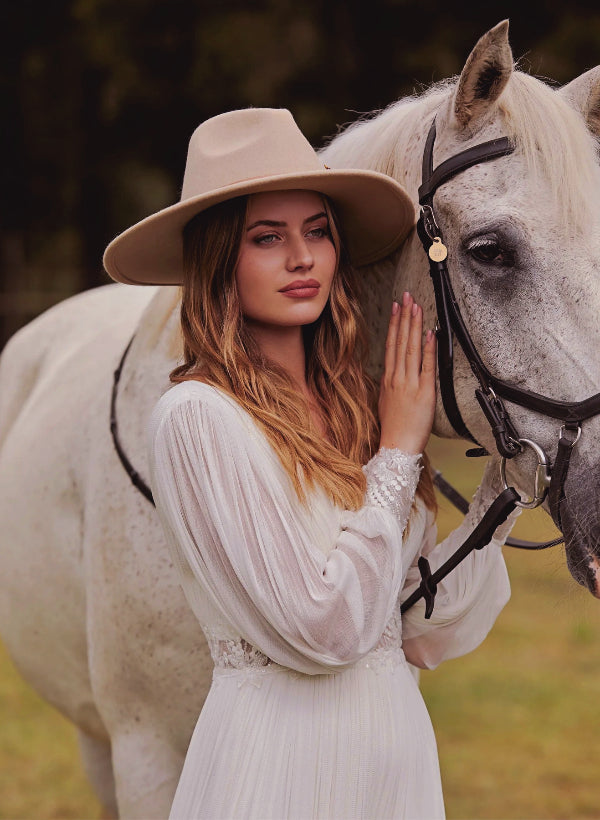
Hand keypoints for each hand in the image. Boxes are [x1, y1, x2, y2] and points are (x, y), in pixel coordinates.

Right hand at [378, 291, 435, 454]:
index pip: (391, 345)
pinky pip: (426, 366)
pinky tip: (429, 333)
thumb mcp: (385, 402)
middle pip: (400, 341)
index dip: (394, 324)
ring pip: (411, 349)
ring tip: (415, 307)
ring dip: (414, 326)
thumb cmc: (393, 429)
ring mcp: (410, 384)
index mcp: (388, 380)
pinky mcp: (424, 392)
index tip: (396, 307)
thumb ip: (390, 385)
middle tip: (406, 297)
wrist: (396, 447)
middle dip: (403, 317)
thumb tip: (393, 374)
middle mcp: (397, 378)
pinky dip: (428, 348)